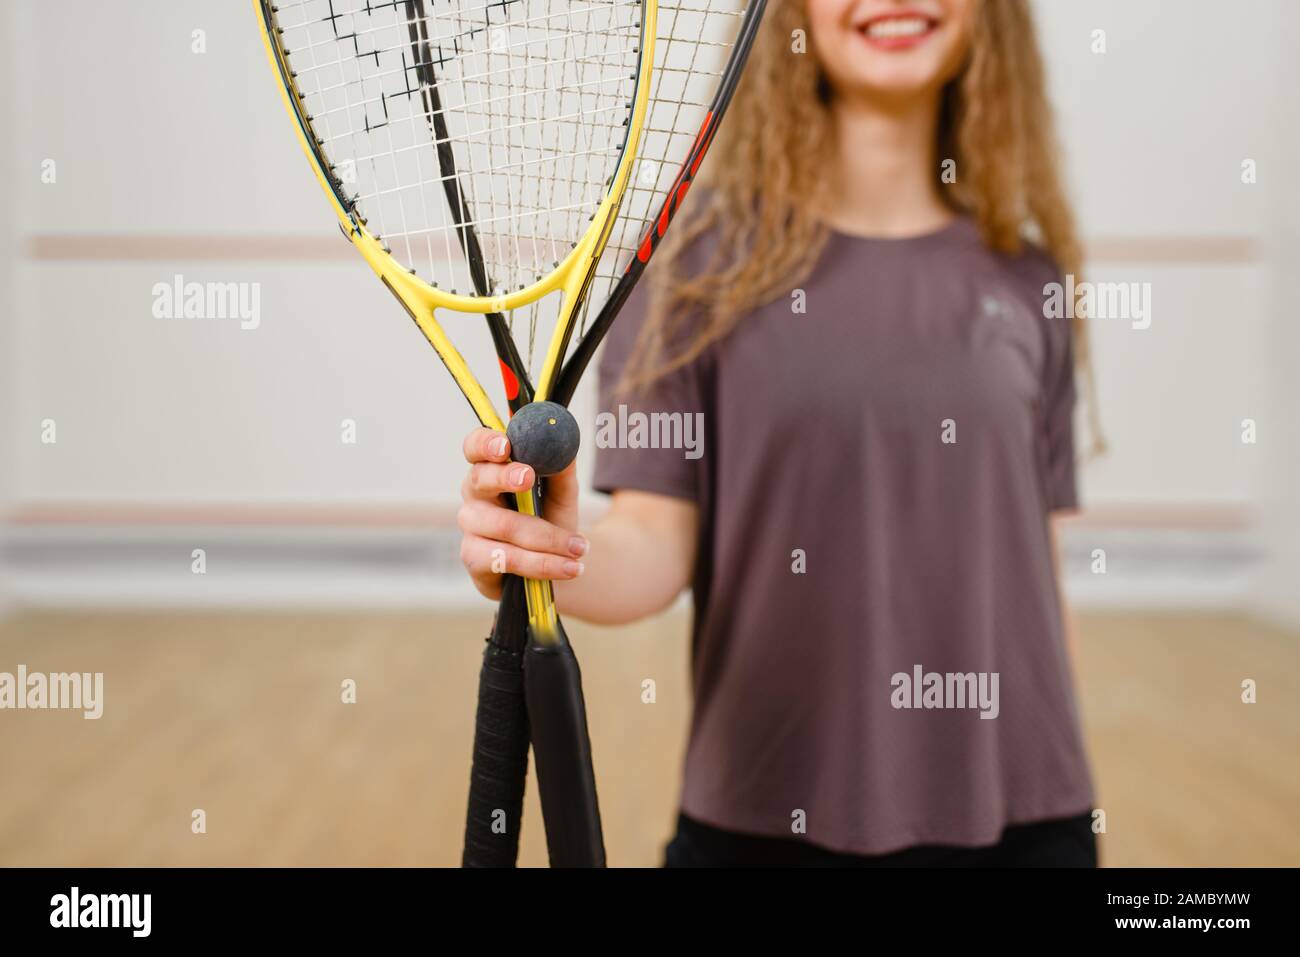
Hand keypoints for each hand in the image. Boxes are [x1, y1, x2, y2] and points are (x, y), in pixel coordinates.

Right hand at [457, 427, 587, 600]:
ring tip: (579, 548)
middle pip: (479, 479)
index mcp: (491, 468)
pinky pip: (507, 559)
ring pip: (503, 525)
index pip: (476, 447)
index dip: (485, 443)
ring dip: (547, 537)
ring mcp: (471, 528)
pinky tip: (569, 568)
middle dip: (505, 477)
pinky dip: (543, 564)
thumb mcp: (562, 493)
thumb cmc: (550, 519)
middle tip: (529, 477)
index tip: (505, 445)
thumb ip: (562, 468)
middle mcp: (474, 495)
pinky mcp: (475, 559)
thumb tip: (566, 444)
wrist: (554, 565)